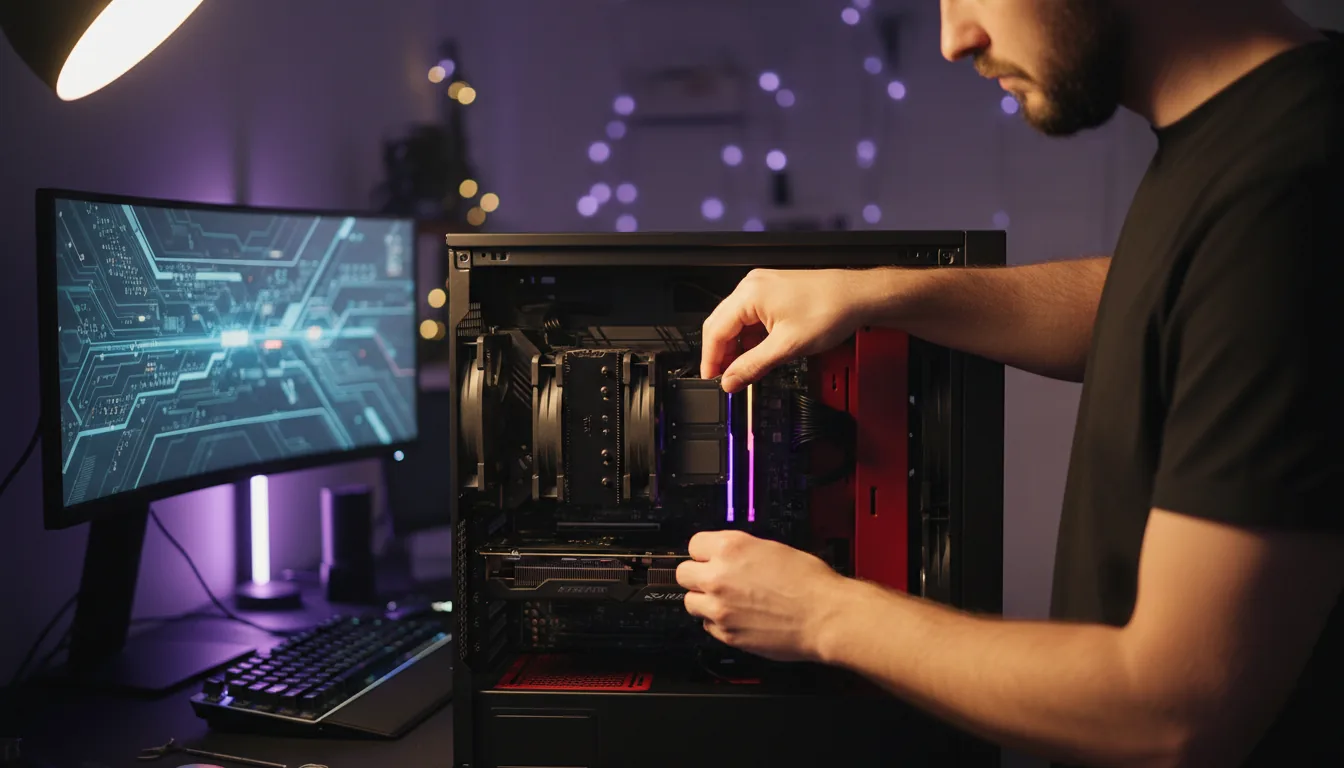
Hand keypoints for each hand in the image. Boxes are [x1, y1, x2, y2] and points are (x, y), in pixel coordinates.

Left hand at [675, 529, 848, 661]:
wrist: (825, 616)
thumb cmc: (809, 583)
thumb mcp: (772, 548)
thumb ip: (741, 551)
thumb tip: (727, 556)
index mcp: (731, 548)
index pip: (693, 545)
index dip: (704, 552)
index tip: (709, 557)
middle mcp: (719, 577)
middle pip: (683, 574)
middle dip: (698, 575)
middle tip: (714, 579)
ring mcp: (719, 608)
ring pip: (690, 602)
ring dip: (704, 600)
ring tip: (727, 601)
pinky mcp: (726, 634)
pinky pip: (707, 625)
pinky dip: (718, 622)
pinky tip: (739, 617)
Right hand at [701, 268, 868, 392]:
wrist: (858, 296)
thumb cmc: (830, 309)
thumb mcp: (787, 347)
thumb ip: (753, 366)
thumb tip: (730, 381)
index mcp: (749, 294)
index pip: (715, 331)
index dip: (710, 360)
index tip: (712, 380)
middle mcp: (751, 286)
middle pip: (722, 325)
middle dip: (721, 354)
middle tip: (726, 379)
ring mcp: (763, 287)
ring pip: (737, 322)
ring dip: (738, 347)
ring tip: (744, 370)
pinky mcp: (775, 293)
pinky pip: (752, 317)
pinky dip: (751, 338)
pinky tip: (759, 354)